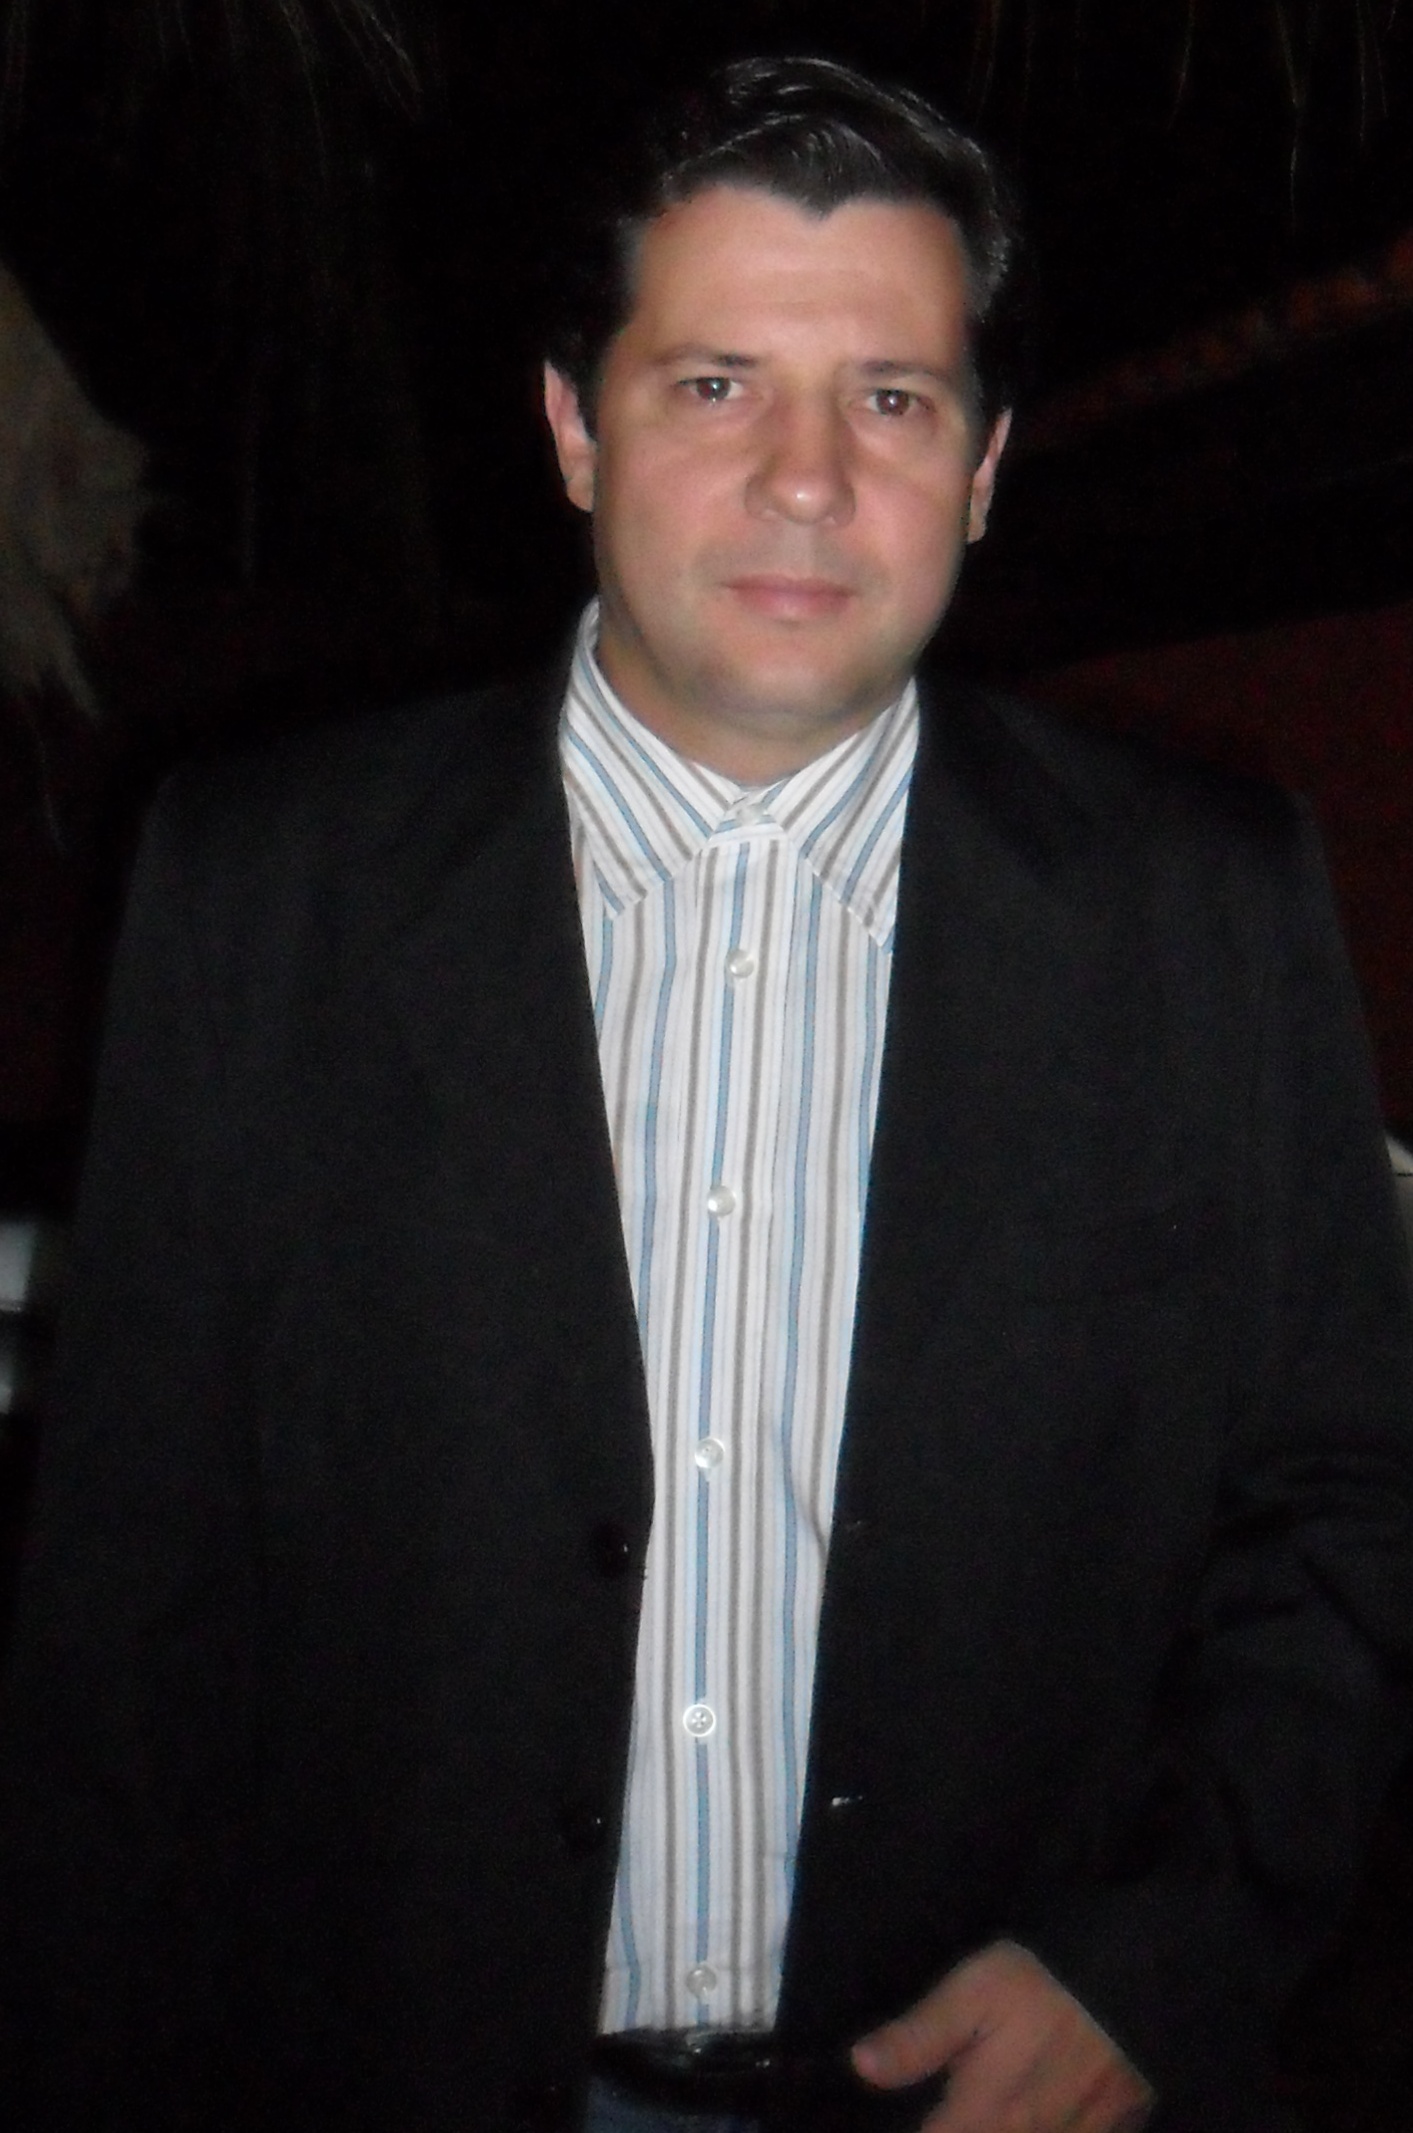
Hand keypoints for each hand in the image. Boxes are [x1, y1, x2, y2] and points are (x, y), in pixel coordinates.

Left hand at [851, 1939, 1153, 2132]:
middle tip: (954, 2106)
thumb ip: (919, 2038)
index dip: (918, 2130)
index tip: (921, 2116)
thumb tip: (860, 2067)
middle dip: (959, 2130)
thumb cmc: (1042, 1984)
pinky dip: (1041, 2130)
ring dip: (998, 2130)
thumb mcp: (973, 1992)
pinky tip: (1025, 2114)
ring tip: (989, 2108)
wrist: (1135, 1983)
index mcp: (984, 2115)